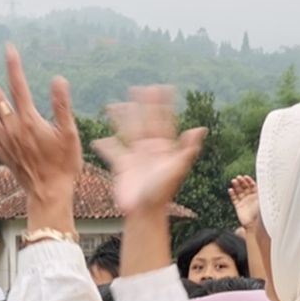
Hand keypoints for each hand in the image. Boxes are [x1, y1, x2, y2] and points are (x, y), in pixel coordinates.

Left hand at [0, 45, 81, 209]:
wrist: (50, 192)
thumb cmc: (63, 164)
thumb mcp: (69, 133)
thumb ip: (62, 106)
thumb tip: (58, 80)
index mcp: (29, 120)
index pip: (19, 87)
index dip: (14, 67)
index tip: (9, 49)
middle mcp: (13, 128)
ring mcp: (5, 141)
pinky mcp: (2, 154)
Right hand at [93, 86, 205, 218]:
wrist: (145, 213)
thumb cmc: (162, 193)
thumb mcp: (177, 168)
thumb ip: (187, 148)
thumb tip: (201, 128)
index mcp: (164, 148)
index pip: (164, 120)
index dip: (164, 104)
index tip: (163, 87)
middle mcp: (149, 150)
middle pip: (145, 122)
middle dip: (142, 105)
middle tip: (139, 88)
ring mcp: (135, 157)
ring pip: (127, 132)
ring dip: (121, 119)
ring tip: (114, 105)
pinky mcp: (122, 167)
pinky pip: (111, 152)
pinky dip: (104, 146)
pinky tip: (98, 139)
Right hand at [229, 175, 260, 228]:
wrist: (256, 225)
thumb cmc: (263, 214)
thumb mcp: (264, 200)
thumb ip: (263, 191)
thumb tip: (265, 181)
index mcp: (258, 196)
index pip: (253, 185)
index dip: (249, 181)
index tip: (245, 177)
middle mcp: (251, 198)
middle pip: (245, 187)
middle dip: (242, 182)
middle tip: (238, 177)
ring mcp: (244, 202)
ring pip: (239, 192)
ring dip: (236, 186)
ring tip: (233, 181)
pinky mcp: (238, 207)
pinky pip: (234, 199)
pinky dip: (232, 194)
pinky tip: (230, 189)